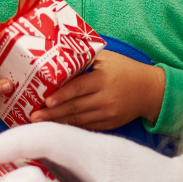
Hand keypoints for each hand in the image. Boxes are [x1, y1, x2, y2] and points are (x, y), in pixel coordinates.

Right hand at [0, 124, 182, 181]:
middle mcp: (92, 149)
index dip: (10, 143)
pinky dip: (43, 176)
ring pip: (51, 152)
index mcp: (94, 151)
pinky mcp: (103, 173)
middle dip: (8, 151)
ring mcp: (98, 160)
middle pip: (40, 140)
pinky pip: (64, 168)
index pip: (44, 136)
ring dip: (24, 162)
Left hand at [30, 50, 165, 130]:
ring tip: (38, 124)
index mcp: (103, 80)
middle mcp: (105, 99)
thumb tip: (60, 53)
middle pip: (74, 107)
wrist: (150, 91)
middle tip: (32, 116)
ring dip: (57, 123)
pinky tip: (56, 128)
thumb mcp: (108, 58)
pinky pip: (86, 127)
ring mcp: (107, 114)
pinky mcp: (109, 125)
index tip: (46, 101)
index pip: (79, 88)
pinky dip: (70, 127)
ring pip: (78, 120)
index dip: (62, 95)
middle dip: (52, 114)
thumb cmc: (126, 70)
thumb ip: (86, 57)